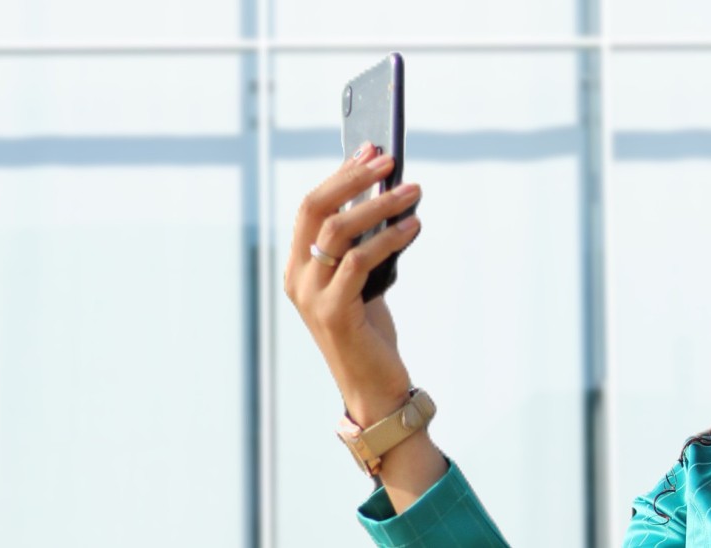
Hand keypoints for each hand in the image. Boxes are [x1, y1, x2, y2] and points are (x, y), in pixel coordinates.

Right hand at [284, 143, 422, 423]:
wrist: (373, 389)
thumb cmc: (370, 333)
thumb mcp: (363, 282)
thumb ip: (365, 247)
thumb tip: (390, 197)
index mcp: (298, 267)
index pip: (310, 207)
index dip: (340, 175)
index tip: (369, 150)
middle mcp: (297, 278)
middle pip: (315, 210)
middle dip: (353, 179)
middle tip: (387, 161)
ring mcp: (311, 296)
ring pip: (339, 232)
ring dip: (379, 206)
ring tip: (413, 192)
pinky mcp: (334, 313)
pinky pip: (360, 262)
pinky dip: (389, 239)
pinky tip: (413, 226)